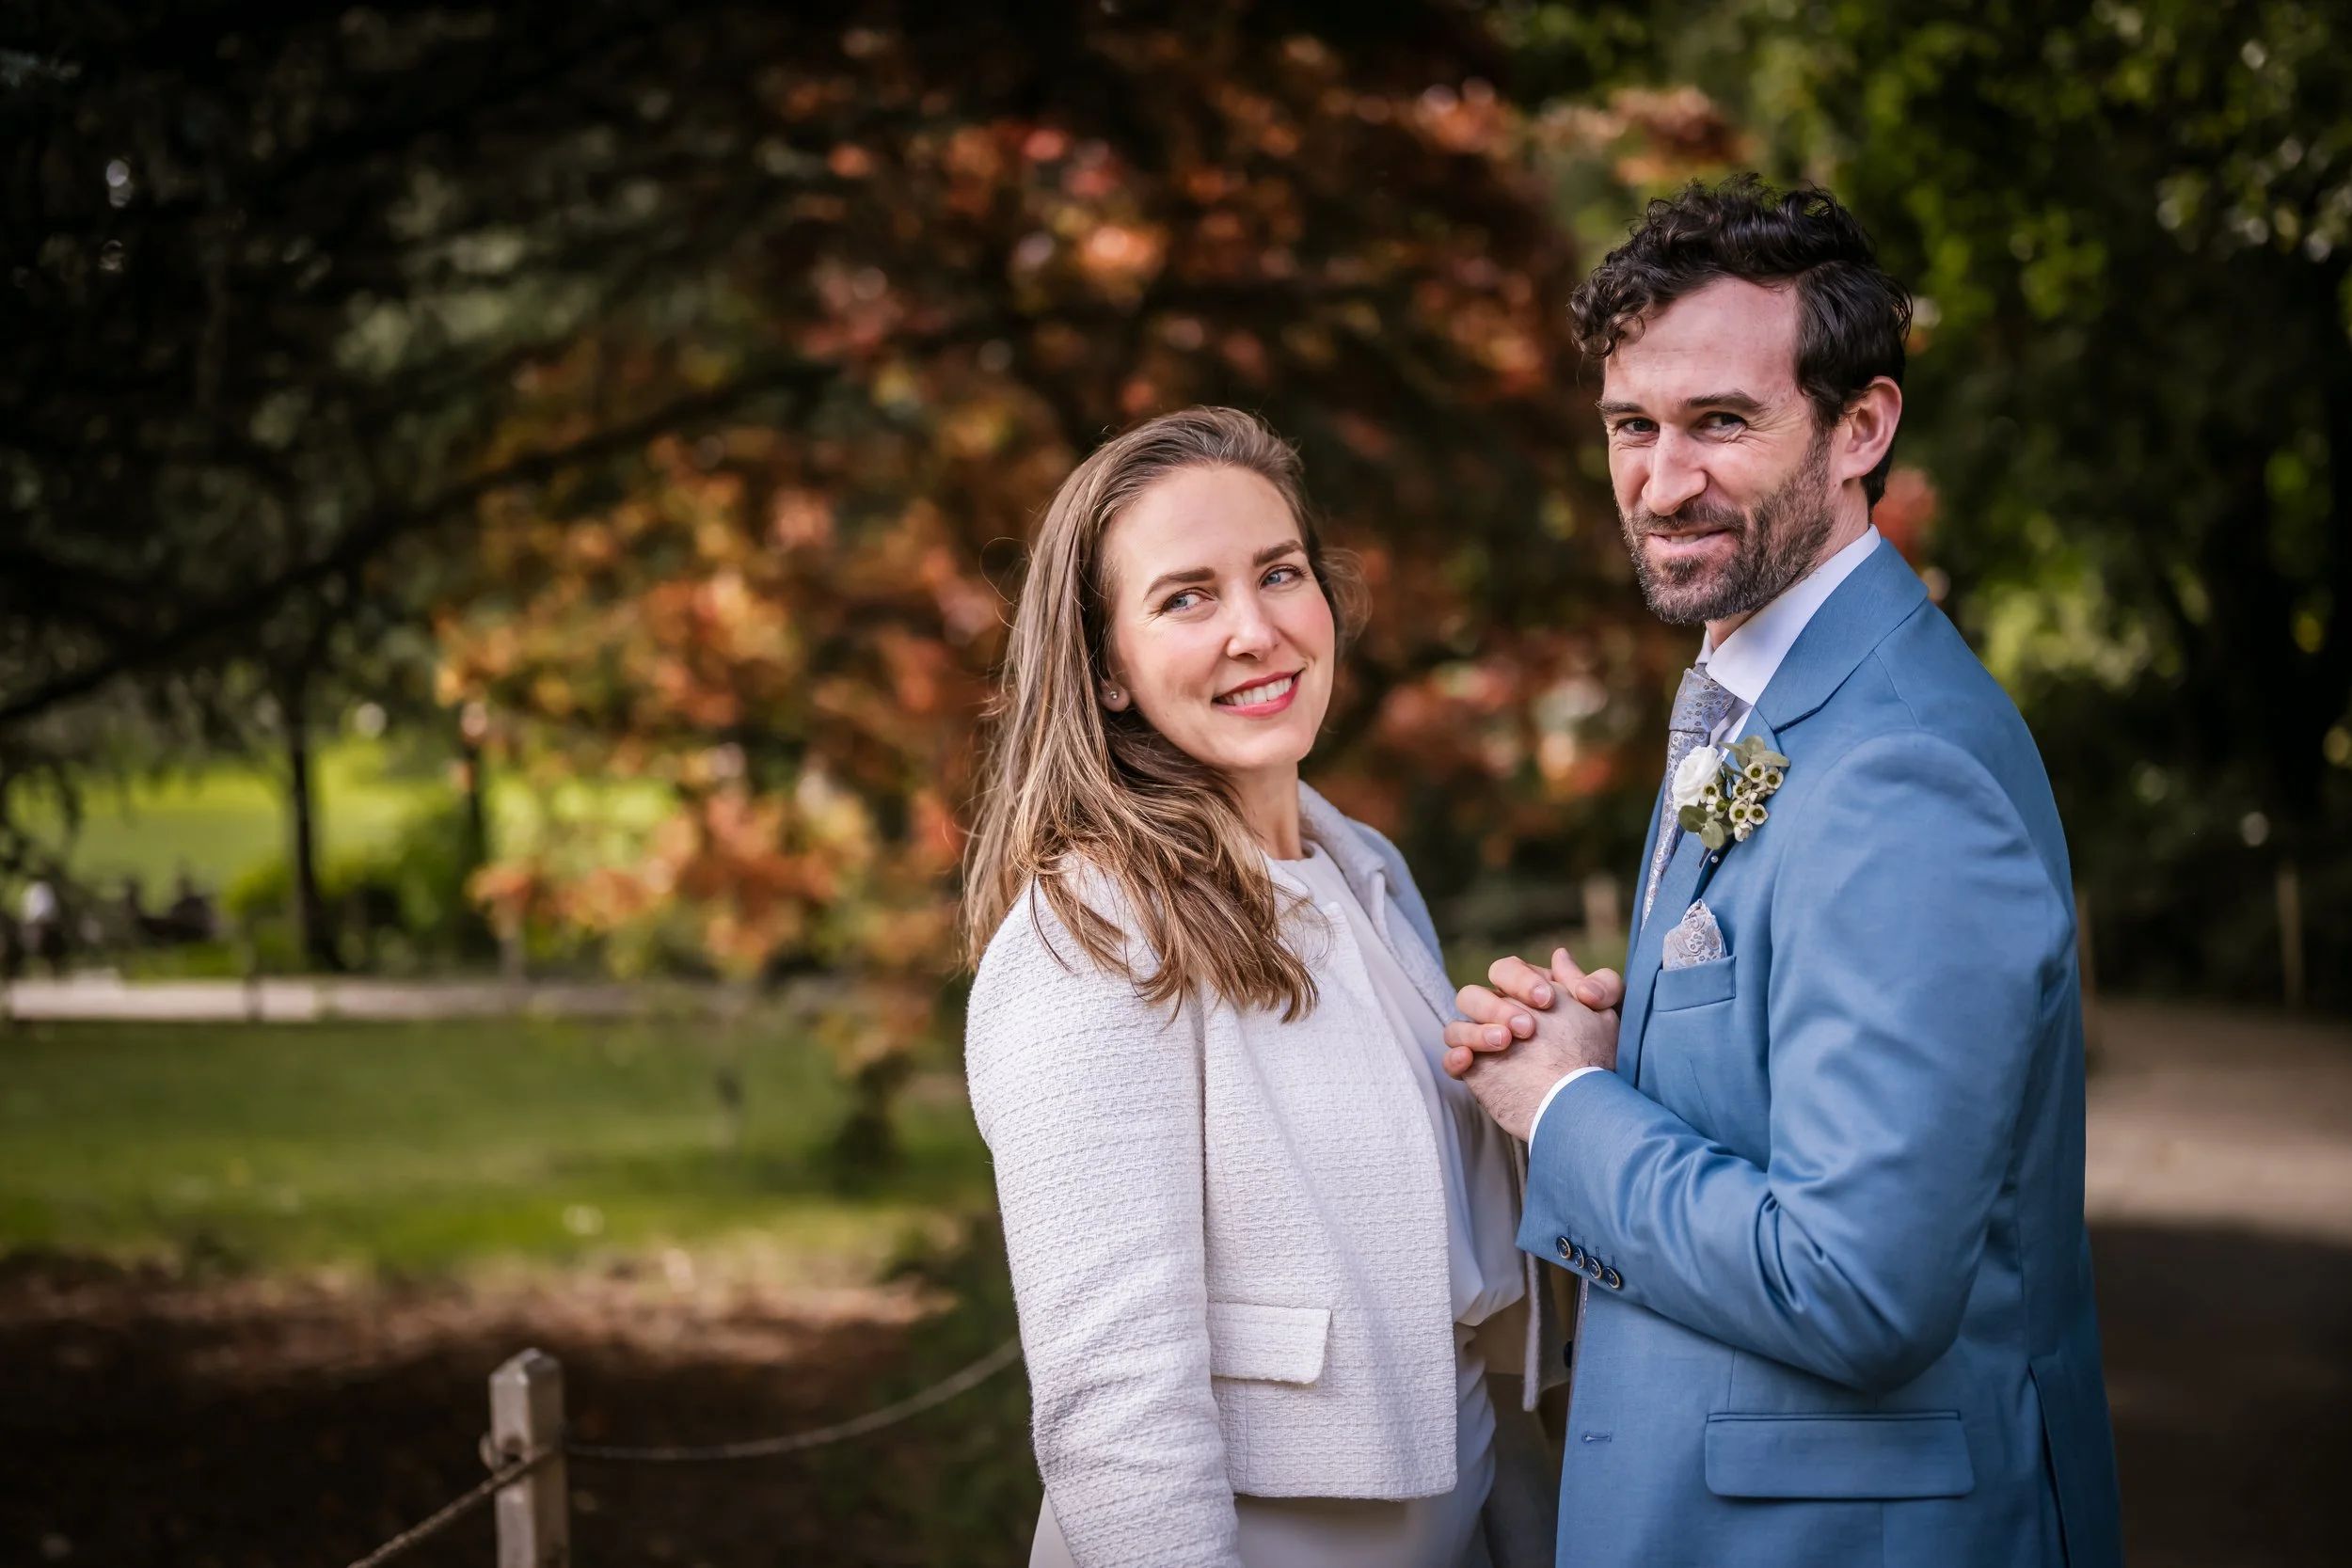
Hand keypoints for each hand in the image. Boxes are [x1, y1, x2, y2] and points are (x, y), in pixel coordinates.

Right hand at [1441, 948, 1623, 1140]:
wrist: (1595, 1105)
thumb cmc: (1604, 1054)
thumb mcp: (1611, 1016)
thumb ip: (1596, 983)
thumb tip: (1560, 956)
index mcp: (1525, 992)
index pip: (1506, 970)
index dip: (1521, 980)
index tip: (1546, 1001)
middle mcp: (1499, 1014)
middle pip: (1474, 995)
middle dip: (1497, 1007)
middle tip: (1527, 1028)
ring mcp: (1485, 1043)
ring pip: (1458, 1026)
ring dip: (1476, 1032)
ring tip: (1504, 1043)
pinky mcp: (1477, 1072)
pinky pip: (1452, 1059)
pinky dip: (1454, 1057)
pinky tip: (1467, 1060)